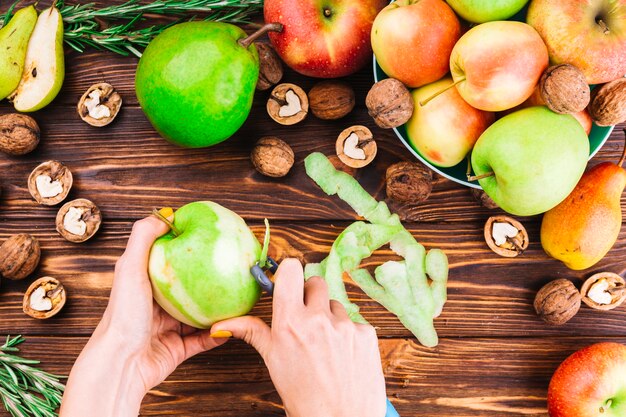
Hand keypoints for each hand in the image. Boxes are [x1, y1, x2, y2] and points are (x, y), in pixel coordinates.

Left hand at [60, 216, 226, 416]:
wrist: (122, 364)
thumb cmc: (122, 315)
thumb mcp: (130, 268)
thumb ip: (144, 237)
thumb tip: (166, 213)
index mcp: (144, 283)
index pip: (169, 260)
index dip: (188, 248)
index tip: (210, 238)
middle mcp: (155, 304)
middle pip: (188, 287)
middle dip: (209, 279)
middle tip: (231, 268)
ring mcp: (167, 327)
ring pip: (200, 314)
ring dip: (218, 307)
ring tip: (238, 295)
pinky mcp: (178, 348)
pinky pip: (205, 339)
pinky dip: (219, 332)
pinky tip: (234, 323)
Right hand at [211, 259, 386, 416]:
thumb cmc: (302, 396)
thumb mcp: (272, 361)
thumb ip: (252, 332)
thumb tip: (222, 325)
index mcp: (290, 322)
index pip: (292, 269)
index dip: (289, 273)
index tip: (288, 283)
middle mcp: (318, 318)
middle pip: (315, 282)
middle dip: (309, 295)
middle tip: (305, 318)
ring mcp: (345, 325)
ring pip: (335, 304)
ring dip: (329, 317)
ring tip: (324, 346)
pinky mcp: (367, 334)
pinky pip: (354, 322)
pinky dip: (348, 334)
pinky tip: (342, 355)